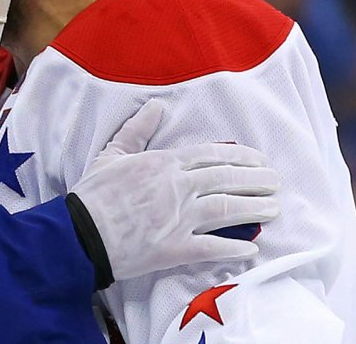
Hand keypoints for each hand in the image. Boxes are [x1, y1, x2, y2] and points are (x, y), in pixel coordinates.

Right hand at [68, 100, 279, 284]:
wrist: (80, 232)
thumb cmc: (93, 193)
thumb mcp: (111, 155)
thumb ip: (136, 130)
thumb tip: (155, 105)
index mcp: (163, 163)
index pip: (212, 155)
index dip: (240, 156)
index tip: (259, 160)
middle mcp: (178, 187)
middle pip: (227, 179)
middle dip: (256, 180)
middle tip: (275, 182)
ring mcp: (179, 218)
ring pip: (227, 209)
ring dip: (254, 208)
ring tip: (273, 208)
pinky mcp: (175, 248)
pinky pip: (212, 247)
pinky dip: (234, 249)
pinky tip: (251, 249)